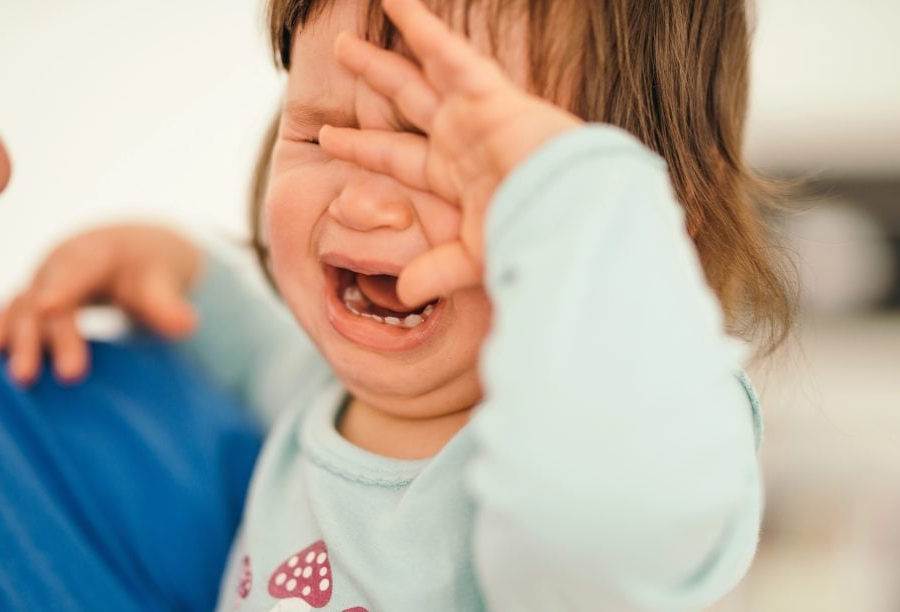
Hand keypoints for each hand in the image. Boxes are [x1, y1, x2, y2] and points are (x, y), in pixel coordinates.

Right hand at [0, 225, 200, 385]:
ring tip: (22, 377)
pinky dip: (3, 328)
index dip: (64, 286)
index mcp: (96, 253)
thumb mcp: (164, 278)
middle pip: (48, 296)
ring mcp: (45, 281)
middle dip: (49, 334)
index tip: (51, 305)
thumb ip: (169, 302)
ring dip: (21, 340)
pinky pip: (14, 312)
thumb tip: (187, 324)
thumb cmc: (150, 267)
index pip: (78, 269)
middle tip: (64, 374)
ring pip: (25, 308)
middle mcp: (62, 264)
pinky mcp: (35, 297)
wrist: (133, 250)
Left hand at [318, 0, 579, 306]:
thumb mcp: (474, 259)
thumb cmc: (531, 238)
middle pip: (404, 105)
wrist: (571, 216)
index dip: (362, 145)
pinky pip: (448, 53)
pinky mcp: (488, 97)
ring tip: (348, 36)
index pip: (398, 156)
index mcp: (455, 177)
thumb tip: (401, 294)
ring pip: (418, 77)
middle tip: (343, 54)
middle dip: (374, 81)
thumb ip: (435, 271)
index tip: (329, 137)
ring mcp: (472, 117)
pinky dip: (421, 26)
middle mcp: (459, 141)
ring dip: (385, 56)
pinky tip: (395, 2)